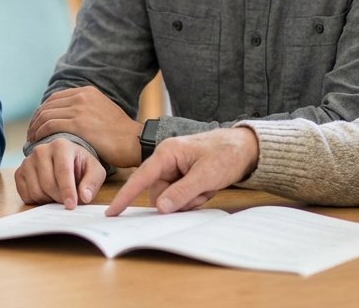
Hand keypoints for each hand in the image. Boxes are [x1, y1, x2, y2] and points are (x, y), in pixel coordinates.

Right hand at [14, 138, 106, 208]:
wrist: (64, 160)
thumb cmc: (80, 165)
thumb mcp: (94, 171)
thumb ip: (92, 183)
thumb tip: (84, 197)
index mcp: (61, 146)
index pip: (63, 171)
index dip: (67, 190)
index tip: (71, 205)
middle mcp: (41, 150)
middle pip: (48, 183)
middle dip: (59, 197)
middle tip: (67, 201)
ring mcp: (27, 161)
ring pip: (36, 190)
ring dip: (48, 200)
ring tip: (58, 195)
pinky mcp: (19, 172)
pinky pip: (25, 194)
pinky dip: (36, 200)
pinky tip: (46, 194)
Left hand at [26, 87, 142, 167]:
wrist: (134, 140)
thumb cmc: (120, 133)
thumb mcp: (103, 110)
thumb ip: (86, 110)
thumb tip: (70, 117)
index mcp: (87, 91)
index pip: (56, 98)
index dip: (43, 110)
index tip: (38, 122)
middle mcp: (82, 96)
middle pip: (48, 105)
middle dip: (36, 119)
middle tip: (31, 132)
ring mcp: (79, 109)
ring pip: (46, 115)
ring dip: (35, 127)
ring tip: (32, 139)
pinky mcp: (78, 124)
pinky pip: (50, 125)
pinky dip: (40, 133)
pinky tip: (37, 141)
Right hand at [105, 127, 258, 216]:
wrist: (246, 147)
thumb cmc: (226, 153)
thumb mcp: (206, 175)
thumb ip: (182, 192)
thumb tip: (160, 209)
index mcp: (167, 153)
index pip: (141, 177)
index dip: (126, 195)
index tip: (113, 212)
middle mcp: (167, 160)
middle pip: (160, 194)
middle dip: (181, 200)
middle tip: (202, 191)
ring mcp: (175, 169)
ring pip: (171, 198)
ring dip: (190, 199)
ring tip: (208, 186)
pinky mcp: (182, 176)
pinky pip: (181, 197)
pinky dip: (195, 197)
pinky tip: (208, 187)